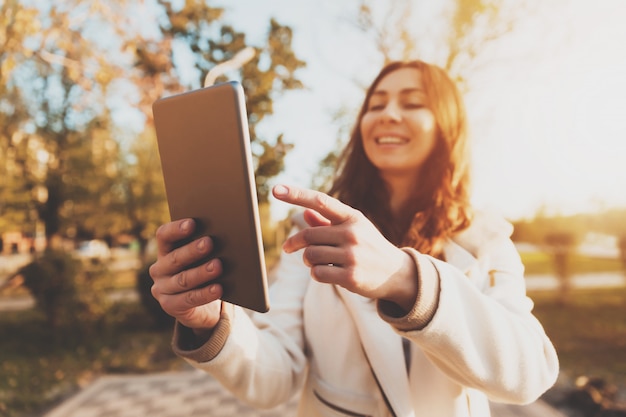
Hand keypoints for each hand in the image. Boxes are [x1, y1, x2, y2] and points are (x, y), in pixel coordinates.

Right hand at [149, 218, 222, 331]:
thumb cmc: (204, 271)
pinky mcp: (170, 306)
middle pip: (175, 258)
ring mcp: (162, 289)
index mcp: (165, 251)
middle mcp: (159, 269)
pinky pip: (189, 299)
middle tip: (209, 243)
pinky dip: (205, 293)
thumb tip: (226, 234)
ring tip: (218, 266)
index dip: (176, 229)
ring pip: (183, 280)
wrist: (203, 307)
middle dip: (193, 250)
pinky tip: (218, 288)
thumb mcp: (202, 258)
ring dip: (201, 272)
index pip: (164, 236)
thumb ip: (205, 246)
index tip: (192, 223)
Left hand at [272, 185, 417, 310]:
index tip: (276, 189)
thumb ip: (328, 222)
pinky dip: (316, 273)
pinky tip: (326, 272)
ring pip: (310, 255)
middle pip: (308, 235)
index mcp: (352, 217)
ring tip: (316, 262)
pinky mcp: (350, 276)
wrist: (398, 274)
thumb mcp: (353, 229)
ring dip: (307, 260)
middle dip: (294, 243)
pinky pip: (317, 273)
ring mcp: (352, 255)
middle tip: (288, 248)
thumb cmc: (369, 247)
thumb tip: (305, 213)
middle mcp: (352, 233)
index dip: (296, 194)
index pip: (320, 201)